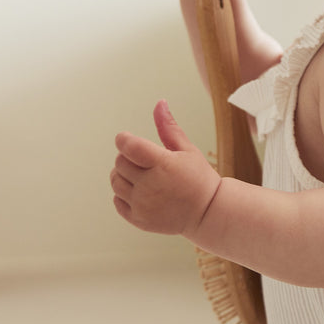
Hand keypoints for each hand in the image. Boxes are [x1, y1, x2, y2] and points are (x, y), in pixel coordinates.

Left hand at [111, 101, 220, 237]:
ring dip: (122, 175)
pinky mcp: (139, 220)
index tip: (128, 140)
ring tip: (139, 175)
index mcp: (163, 164)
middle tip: (141, 159)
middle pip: (119, 163)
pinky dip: (123, 195)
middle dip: (126, 157)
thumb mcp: (187, 149)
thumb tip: (159, 103)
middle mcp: (150, 185)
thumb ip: (169, 127)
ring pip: (115, 182)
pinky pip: (117, 202)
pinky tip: (139, 192)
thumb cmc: (198, 178)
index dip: (124, 139)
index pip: (128, 146)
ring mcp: (144, 205)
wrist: (208, 212)